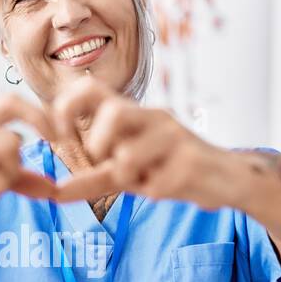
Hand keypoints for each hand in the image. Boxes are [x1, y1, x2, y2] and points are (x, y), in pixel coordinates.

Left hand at [49, 76, 227, 209]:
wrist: (226, 179)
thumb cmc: (170, 170)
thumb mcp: (127, 174)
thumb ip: (92, 178)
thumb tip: (54, 192)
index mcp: (132, 114)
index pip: (89, 88)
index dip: (66, 110)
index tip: (62, 138)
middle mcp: (152, 117)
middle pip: (112, 113)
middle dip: (97, 145)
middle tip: (105, 163)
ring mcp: (174, 137)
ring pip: (128, 156)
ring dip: (127, 177)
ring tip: (145, 180)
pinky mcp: (190, 161)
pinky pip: (154, 185)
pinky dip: (154, 193)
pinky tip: (170, 187)